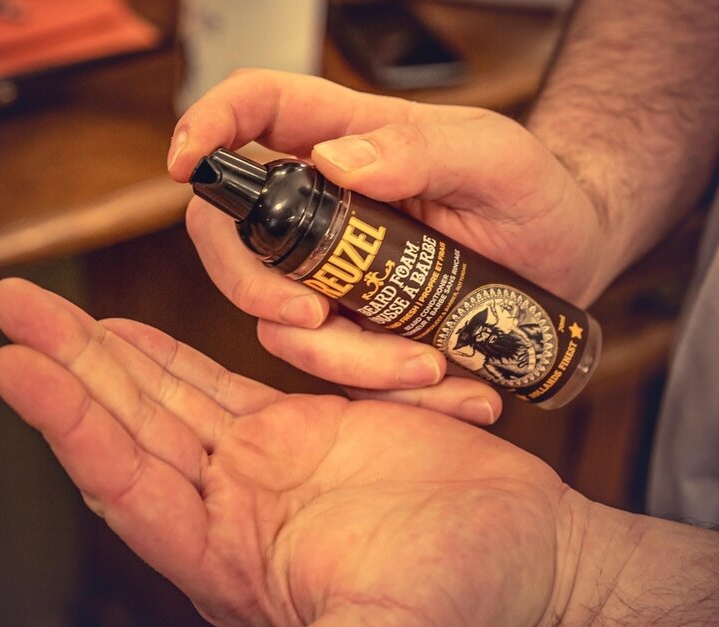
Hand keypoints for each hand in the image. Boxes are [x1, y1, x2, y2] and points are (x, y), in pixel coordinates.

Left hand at [0, 278, 583, 626]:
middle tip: (13, 306)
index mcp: (228, 569)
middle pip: (129, 433)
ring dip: (103, 354)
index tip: (18, 367)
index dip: (70, 428)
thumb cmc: (461, 614)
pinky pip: (215, 385)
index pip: (128, 490)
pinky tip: (125, 331)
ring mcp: (259, 469)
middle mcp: (228, 517)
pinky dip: (168, 356)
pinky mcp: (297, 431)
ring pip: (165, 401)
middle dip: (67, 370)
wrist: (521, 562)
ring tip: (46, 307)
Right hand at [167, 69, 610, 420]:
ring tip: (432, 366)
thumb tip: (335, 163)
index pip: (257, 113)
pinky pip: (339, 372)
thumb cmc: (534, 195)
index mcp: (347, 142)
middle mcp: (326, 213)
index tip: (183, 164)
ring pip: (284, 326)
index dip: (208, 128)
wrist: (566, 260)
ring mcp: (336, 277)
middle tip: (315, 319)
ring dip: (347, 362)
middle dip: (253, 289)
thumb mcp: (495, 160)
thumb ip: (422, 149)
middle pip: (235, 239)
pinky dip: (385, 392)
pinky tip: (451, 388)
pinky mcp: (360, 330)